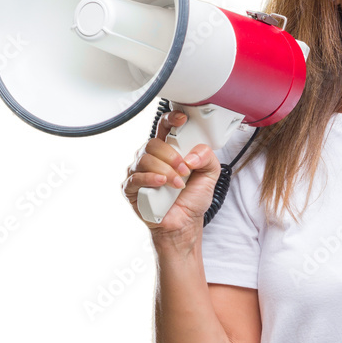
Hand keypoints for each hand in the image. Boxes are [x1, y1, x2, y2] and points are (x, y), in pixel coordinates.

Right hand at [121, 110, 222, 240]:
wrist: (185, 223)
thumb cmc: (192, 198)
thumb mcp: (210, 175)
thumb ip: (207, 158)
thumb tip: (192, 155)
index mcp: (168, 151)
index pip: (164, 126)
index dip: (171, 119)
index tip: (182, 120)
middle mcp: (151, 158)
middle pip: (153, 143)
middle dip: (172, 156)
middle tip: (185, 170)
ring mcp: (139, 172)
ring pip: (145, 159)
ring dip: (166, 171)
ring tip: (178, 184)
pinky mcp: (131, 188)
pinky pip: (135, 177)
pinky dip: (150, 178)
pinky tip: (161, 183)